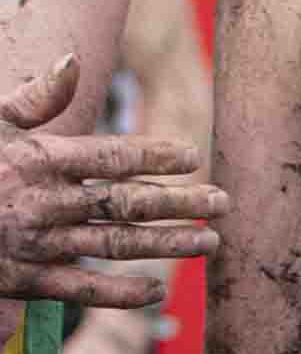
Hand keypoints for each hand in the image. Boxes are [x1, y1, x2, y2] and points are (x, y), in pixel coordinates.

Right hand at [0, 53, 226, 303]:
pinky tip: (155, 292)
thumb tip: (73, 60)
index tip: (193, 156)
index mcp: (36, 158)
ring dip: (167, 245)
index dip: (155, 156)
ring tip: (210, 242)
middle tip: (224, 201)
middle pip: (126, 202)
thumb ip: (33, 98)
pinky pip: (81, 289)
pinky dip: (119, 293)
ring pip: (115, 245)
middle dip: (180, 202)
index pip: (110, 156)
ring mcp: (35, 244)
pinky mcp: (24, 281)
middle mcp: (42, 202)